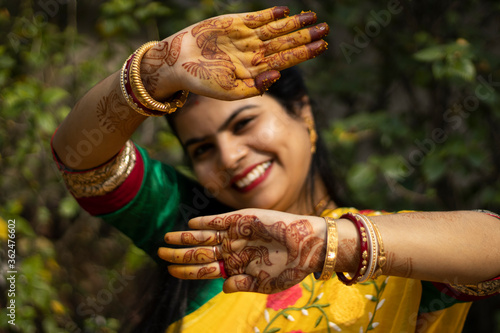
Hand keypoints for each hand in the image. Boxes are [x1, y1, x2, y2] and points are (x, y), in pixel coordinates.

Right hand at [140, 7, 328, 100]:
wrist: (178, 63)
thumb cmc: (203, 83)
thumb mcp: (231, 92)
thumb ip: (255, 86)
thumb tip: (278, 74)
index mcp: (257, 70)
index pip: (286, 60)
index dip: (305, 52)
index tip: (322, 46)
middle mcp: (255, 53)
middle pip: (286, 43)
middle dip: (306, 36)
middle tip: (325, 29)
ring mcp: (246, 37)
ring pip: (275, 29)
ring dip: (294, 24)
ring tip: (313, 17)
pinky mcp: (234, 23)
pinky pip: (257, 18)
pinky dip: (271, 15)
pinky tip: (286, 12)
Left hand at [158, 209, 326, 293]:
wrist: (307, 245)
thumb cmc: (289, 268)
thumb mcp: (265, 283)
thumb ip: (242, 284)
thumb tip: (222, 287)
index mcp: (235, 267)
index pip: (204, 270)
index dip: (186, 271)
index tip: (170, 271)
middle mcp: (232, 250)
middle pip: (200, 252)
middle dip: (179, 254)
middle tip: (159, 253)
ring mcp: (236, 234)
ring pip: (205, 236)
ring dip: (186, 237)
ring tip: (167, 238)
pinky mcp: (243, 220)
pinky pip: (220, 221)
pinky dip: (205, 222)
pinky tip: (191, 224)